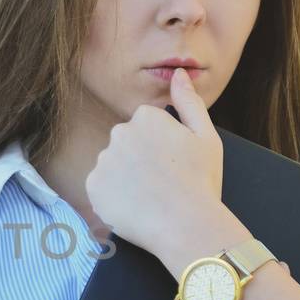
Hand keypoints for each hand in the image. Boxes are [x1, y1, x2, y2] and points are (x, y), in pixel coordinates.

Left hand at [84, 67, 224, 260]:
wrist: (187, 226)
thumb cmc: (201, 182)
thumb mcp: (206, 136)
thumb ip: (190, 101)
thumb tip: (179, 73)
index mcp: (146, 117)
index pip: (146, 126)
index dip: (161, 147)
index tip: (173, 164)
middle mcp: (119, 133)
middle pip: (126, 144)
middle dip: (140, 160)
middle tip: (163, 182)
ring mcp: (104, 160)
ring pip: (113, 166)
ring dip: (126, 178)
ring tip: (150, 197)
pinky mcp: (93, 187)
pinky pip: (101, 188)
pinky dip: (114, 197)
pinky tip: (135, 206)